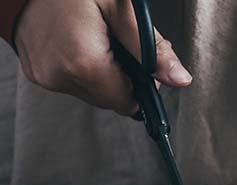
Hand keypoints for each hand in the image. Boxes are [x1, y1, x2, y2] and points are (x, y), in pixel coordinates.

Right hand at [14, 0, 191, 115]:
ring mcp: (47, 78)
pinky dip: (80, 68)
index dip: (140, 86)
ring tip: (96, 39)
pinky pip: (71, 82)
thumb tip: (181, 80)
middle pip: (110, 100)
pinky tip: (77, 42)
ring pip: (92, 93)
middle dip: (121, 77)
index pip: (129, 104)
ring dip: (101, 73)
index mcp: (86, 65)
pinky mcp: (37, 73)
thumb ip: (152, 49)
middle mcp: (62, 78)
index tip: (139, 61)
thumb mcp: (120, 8)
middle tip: (118, 44)